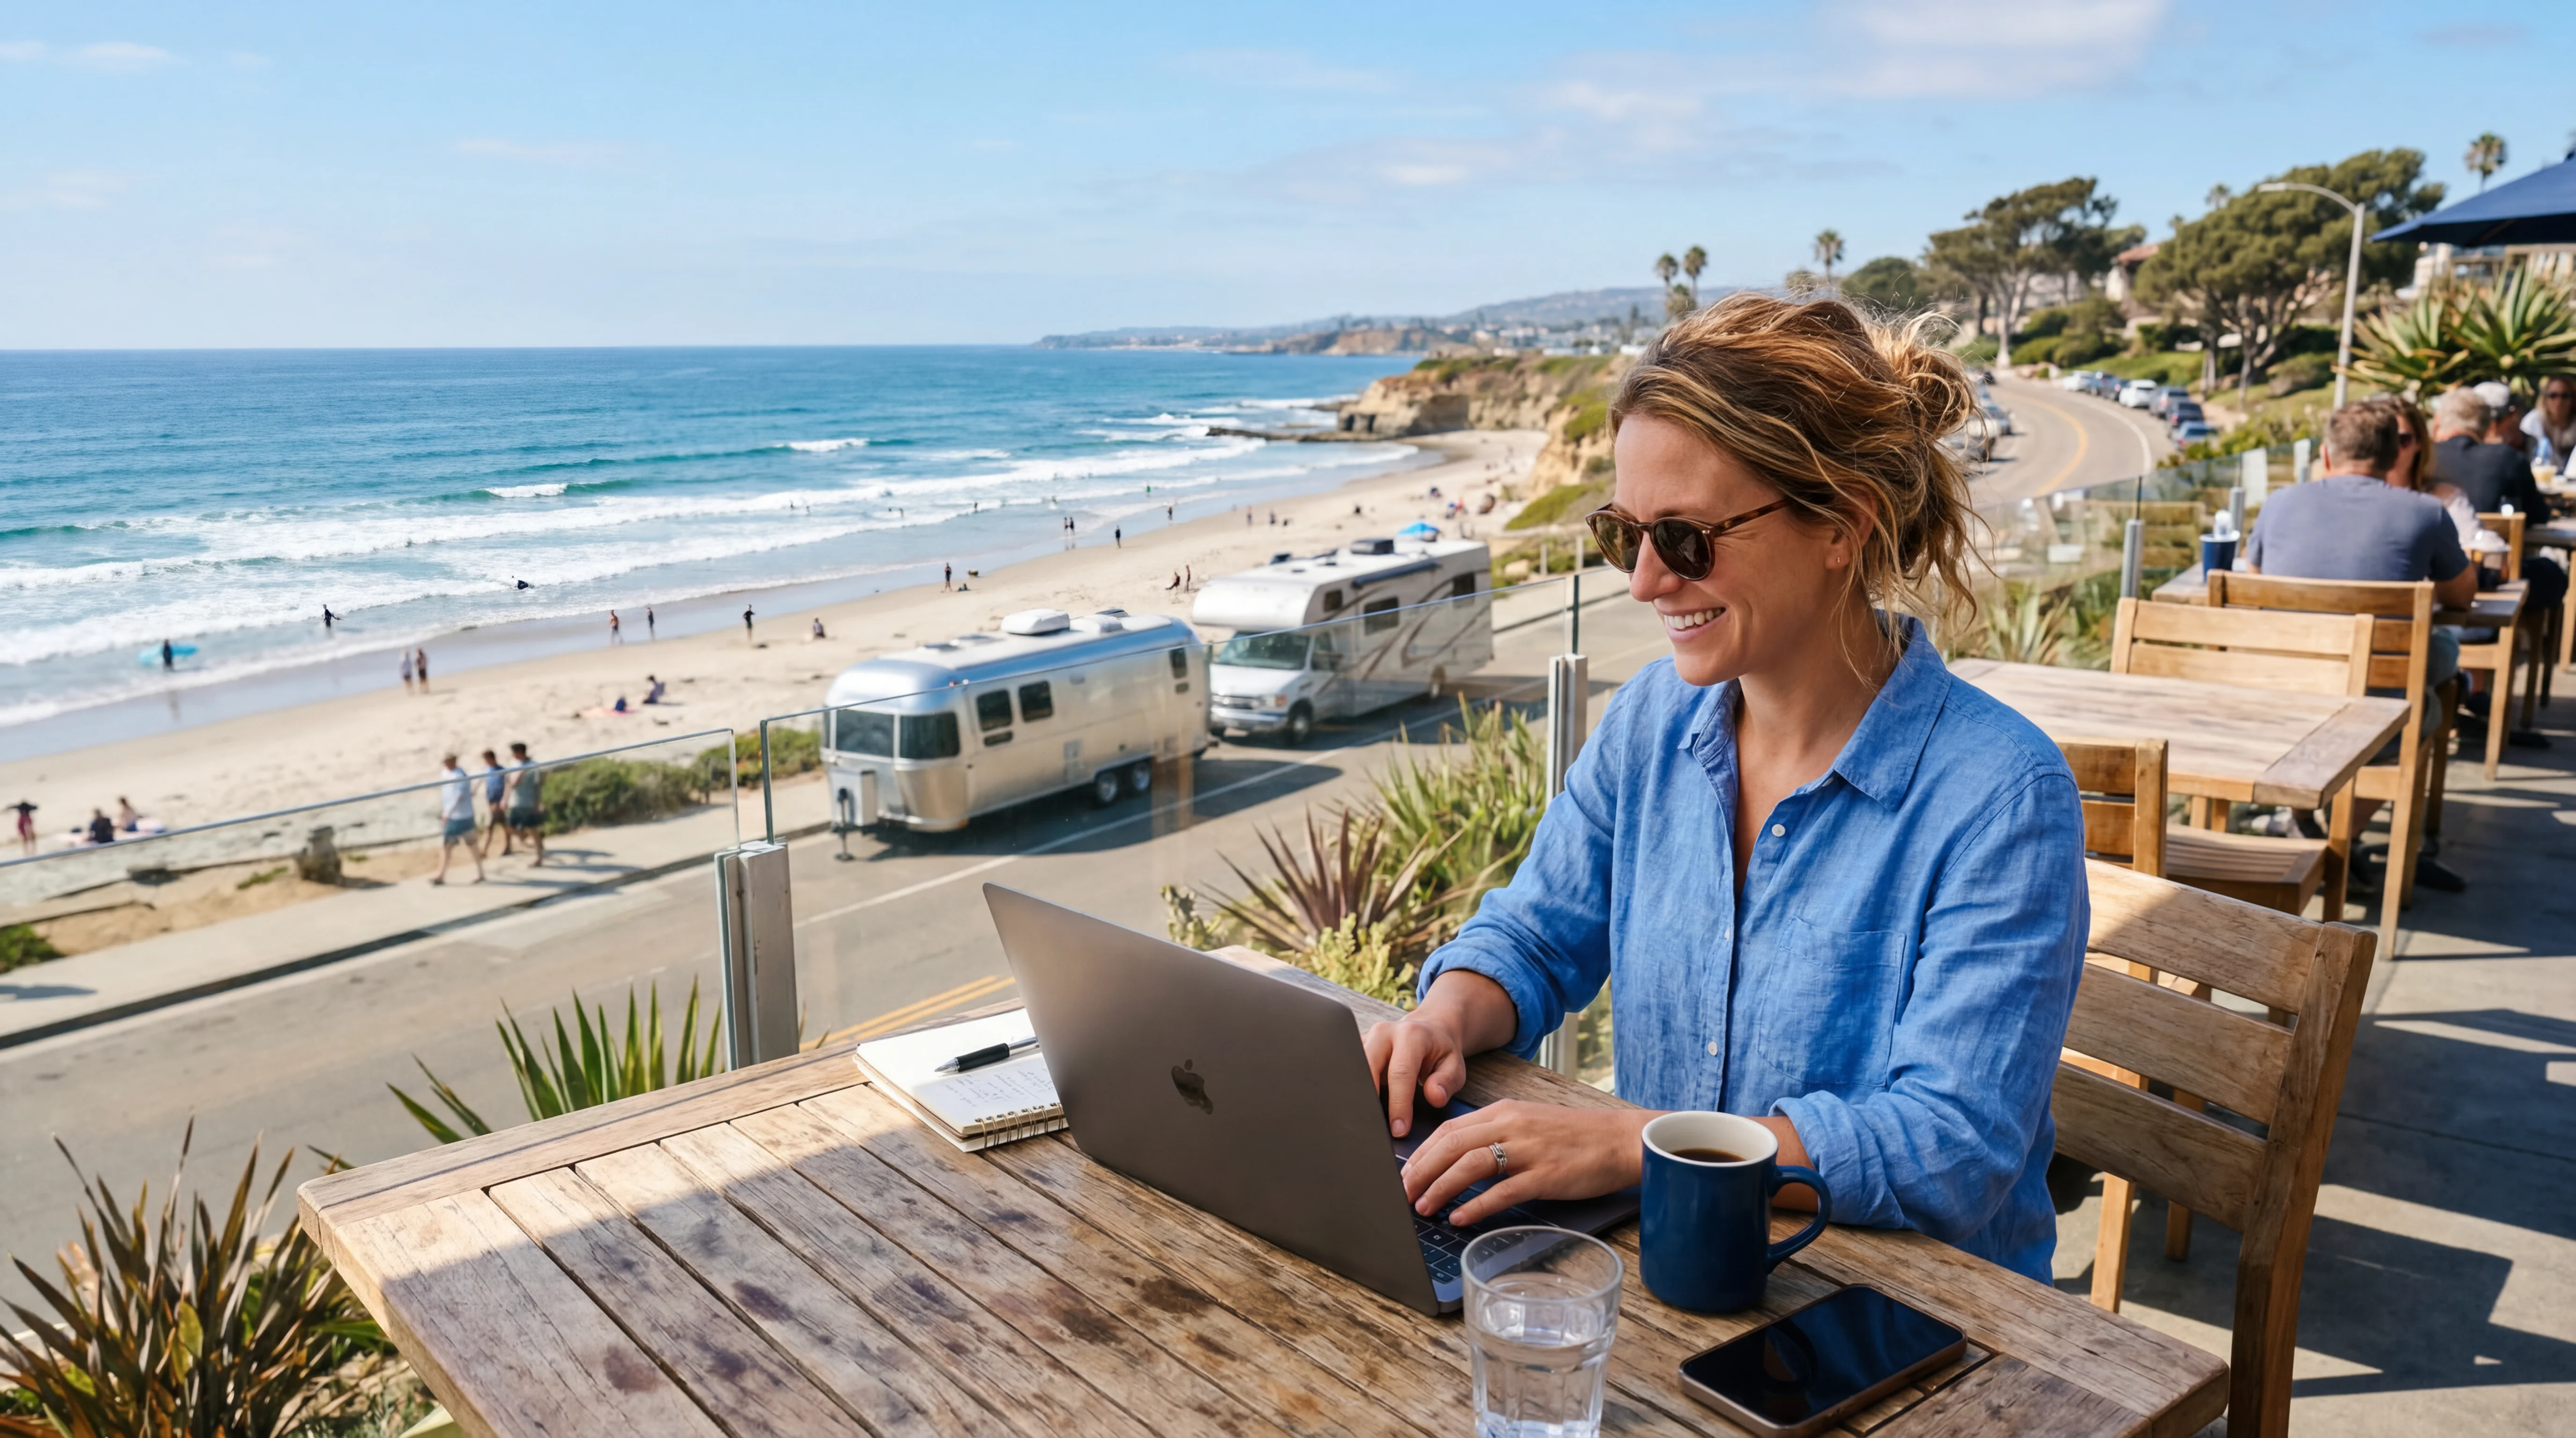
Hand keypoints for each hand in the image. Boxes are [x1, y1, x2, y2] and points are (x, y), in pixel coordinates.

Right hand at [1361, 1009, 1468, 1139]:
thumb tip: (1434, 1096)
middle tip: (1374, 1128)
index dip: (1398, 1104)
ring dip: (1355, 1094)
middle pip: (1367, 1065)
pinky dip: (1351, 1089)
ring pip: (1352, 1066)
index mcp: (1411, 1035)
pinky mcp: (1356, 1047)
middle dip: (1369, 1099)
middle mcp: (1384, 1032)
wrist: (1428, 1031)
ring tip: (1363, 1120)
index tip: (1399, 1130)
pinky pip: (1348, 1068)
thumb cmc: (1439, 1053)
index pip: (1400, 1073)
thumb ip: (1447, 1082)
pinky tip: (1356, 1108)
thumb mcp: (1454, 1066)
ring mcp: (1366, 1038)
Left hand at [1400, 1101, 1654, 1226]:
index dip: (1422, 1153)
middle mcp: (1511, 1125)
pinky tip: (1460, 1217)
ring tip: (1424, 1207)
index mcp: (1504, 1111)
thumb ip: (1496, 1134)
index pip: (1450, 1129)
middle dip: (1421, 1171)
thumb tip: (1459, 1158)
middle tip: (1402, 1194)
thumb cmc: (1576, 1137)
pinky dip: (1476, 1205)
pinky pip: (1503, 1191)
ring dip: (1441, 1187)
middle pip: (1451, 1145)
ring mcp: (1529, 1150)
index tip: (1404, 1174)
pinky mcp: (1546, 1175)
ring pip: (1470, 1165)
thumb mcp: (1529, 1123)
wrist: (1621, 1139)